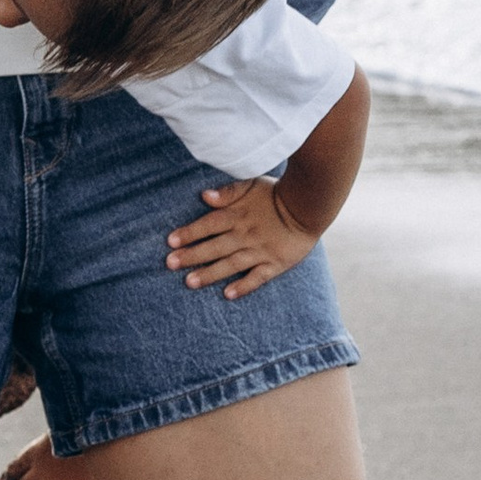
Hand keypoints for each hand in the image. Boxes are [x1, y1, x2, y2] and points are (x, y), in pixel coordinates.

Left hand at [165, 178, 317, 298]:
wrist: (310, 205)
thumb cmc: (277, 193)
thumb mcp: (252, 184)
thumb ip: (229, 192)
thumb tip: (205, 196)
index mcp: (238, 215)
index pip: (209, 224)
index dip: (190, 232)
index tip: (171, 241)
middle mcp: (246, 234)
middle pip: (215, 246)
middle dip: (192, 255)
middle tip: (170, 264)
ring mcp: (261, 250)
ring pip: (231, 264)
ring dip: (210, 273)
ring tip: (190, 283)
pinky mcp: (276, 263)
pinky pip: (258, 277)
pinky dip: (243, 286)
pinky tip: (228, 295)